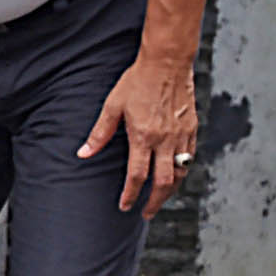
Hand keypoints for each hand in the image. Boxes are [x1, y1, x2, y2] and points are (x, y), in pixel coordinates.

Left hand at [77, 49, 199, 216]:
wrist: (168, 62)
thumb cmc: (138, 81)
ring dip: (170, 190)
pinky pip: (190, 157)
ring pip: (180, 172)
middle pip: (163, 182)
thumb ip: (99, 133)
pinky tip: (175, 175)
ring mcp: (182, 135)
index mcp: (143, 136)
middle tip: (146, 214)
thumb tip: (83, 153)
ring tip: (160, 199)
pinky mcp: (192, 128)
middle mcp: (165, 139)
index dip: (130, 194)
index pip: (137, 175)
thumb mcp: (113, 106)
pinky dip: (182, 171)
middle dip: (154, 202)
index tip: (125, 206)